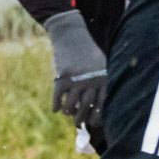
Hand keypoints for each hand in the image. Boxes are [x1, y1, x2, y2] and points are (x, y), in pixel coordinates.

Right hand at [43, 12, 109, 129]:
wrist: (71, 35)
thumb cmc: (87, 52)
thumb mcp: (100, 64)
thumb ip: (100, 82)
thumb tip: (96, 106)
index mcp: (102, 78)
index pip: (102, 103)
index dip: (98, 116)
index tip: (93, 123)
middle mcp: (90, 80)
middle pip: (86, 106)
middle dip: (82, 117)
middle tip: (78, 121)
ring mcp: (76, 79)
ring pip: (71, 104)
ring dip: (68, 112)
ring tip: (67, 113)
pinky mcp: (62, 77)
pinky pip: (58, 97)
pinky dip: (56, 105)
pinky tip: (55, 109)